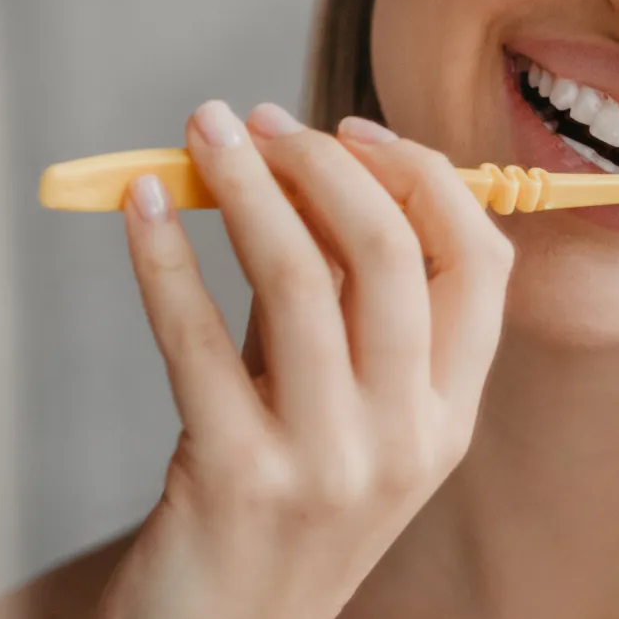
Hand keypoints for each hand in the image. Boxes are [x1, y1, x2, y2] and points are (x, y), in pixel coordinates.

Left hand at [96, 101, 513, 618]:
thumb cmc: (275, 499)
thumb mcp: (336, 408)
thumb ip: (339, 306)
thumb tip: (301, 164)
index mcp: (448, 415)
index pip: (479, 260)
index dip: (420, 175)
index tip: (349, 129)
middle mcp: (406, 439)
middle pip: (389, 251)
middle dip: (320, 161)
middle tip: (257, 120)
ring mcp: (327, 463)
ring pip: (296, 276)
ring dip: (242, 183)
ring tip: (201, 131)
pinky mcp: (236, 476)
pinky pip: (195, 336)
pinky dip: (163, 255)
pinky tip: (140, 207)